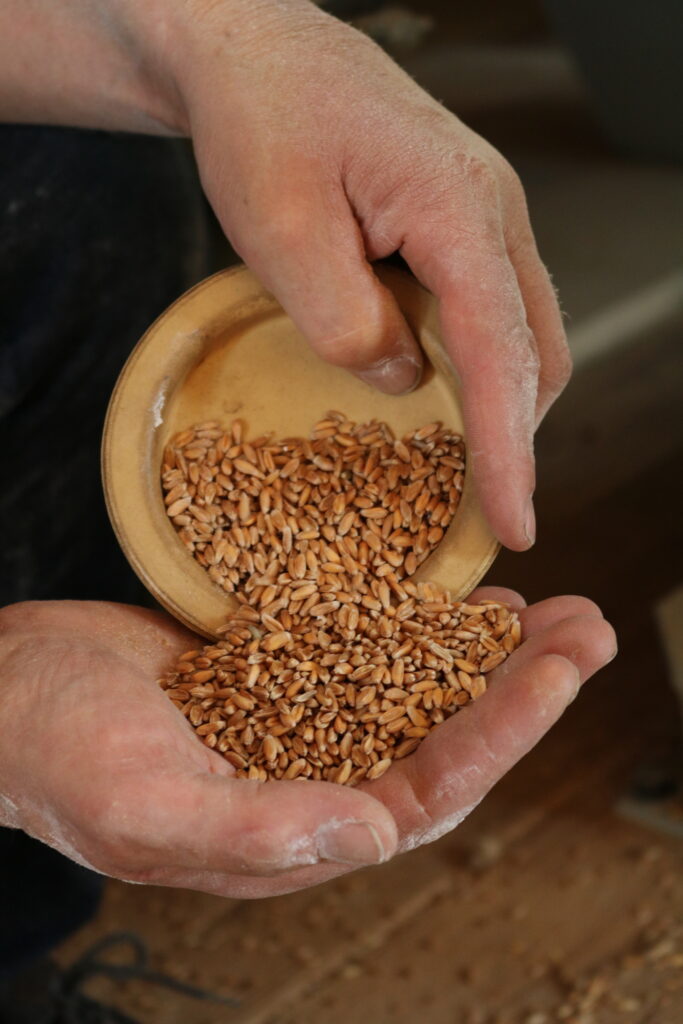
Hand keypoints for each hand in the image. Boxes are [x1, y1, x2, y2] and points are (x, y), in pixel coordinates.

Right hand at [0, 594, 614, 897]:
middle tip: (587, 627)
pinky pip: (366, 641)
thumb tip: (369, 835)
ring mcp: (297, 716)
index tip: (554, 673)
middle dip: (519, 686)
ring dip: (483, 647)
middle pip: (441, 736)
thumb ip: (248, 832)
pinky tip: (455, 587)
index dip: (497, 736)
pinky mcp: (279, 663)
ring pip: (413, 685)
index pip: (425, 793)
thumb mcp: (137, 802)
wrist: (1, 685)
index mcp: (289, 831)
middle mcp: (308, 776)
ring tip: (549, 604)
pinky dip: (416, 616)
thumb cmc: (48, 752)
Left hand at [161, 0, 570, 550]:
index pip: (501, 354)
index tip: (517, 524)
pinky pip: (488, 305)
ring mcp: (484, 211)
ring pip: (520, 328)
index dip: (510, 451)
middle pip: (536, 347)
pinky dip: (472, 360)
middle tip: (483, 502)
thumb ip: (346, 319)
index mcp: (458, 210)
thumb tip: (402, 378)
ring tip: (459, 457)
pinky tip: (434, 384)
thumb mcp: (281, 231)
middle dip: (516, 432)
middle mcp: (492, 210)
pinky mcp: (461, 219)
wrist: (255, 52)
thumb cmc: (263, 123)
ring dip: (496, 397)